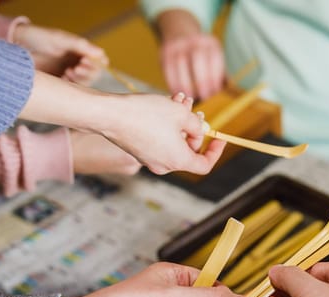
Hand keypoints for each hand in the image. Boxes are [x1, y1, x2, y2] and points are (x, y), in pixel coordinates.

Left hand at [13, 23, 107, 85]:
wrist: (16, 46)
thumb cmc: (38, 38)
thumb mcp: (60, 39)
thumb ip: (80, 45)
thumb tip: (101, 53)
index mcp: (80, 51)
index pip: (99, 61)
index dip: (96, 64)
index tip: (85, 62)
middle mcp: (77, 62)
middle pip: (94, 74)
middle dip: (88, 73)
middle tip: (74, 69)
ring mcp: (69, 73)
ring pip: (85, 84)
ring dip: (80, 81)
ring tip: (67, 74)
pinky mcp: (60, 84)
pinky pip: (72, 91)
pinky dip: (70, 87)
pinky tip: (62, 80)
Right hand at [20, 73, 225, 174]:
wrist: (108, 114)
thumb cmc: (145, 114)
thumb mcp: (181, 113)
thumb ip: (196, 124)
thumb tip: (198, 131)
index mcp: (178, 161)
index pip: (204, 165)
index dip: (215, 151)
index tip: (220, 138)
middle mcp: (164, 165)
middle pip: (188, 150)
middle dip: (194, 127)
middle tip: (193, 107)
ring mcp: (150, 160)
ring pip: (174, 141)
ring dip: (179, 121)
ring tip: (179, 99)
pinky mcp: (139, 151)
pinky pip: (160, 140)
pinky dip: (166, 125)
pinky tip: (164, 104)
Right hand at [155, 9, 225, 98]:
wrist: (180, 33)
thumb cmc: (202, 54)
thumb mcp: (214, 57)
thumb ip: (221, 73)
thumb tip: (228, 93)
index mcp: (210, 43)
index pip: (214, 59)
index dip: (215, 78)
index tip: (215, 93)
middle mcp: (194, 40)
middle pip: (198, 59)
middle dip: (202, 81)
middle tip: (204, 97)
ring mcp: (178, 45)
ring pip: (181, 64)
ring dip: (186, 84)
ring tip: (191, 98)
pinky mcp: (165, 52)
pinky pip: (169, 69)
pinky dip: (173, 83)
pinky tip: (179, 94)